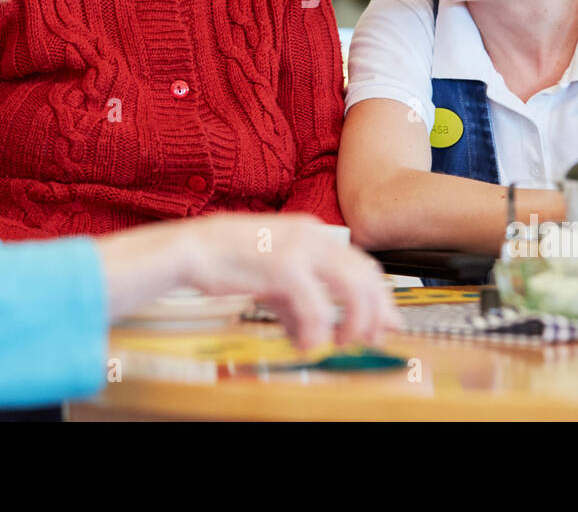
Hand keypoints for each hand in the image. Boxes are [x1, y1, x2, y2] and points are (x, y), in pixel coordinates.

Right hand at [98, 213, 399, 352]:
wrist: (193, 249)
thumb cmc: (229, 260)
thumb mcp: (272, 276)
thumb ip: (298, 300)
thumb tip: (316, 332)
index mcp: (313, 233)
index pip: (363, 264)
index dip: (379, 297)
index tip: (385, 323)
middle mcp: (314, 236)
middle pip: (367, 276)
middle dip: (375, 313)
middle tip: (371, 340)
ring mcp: (301, 250)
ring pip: (353, 290)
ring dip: (353, 323)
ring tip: (340, 344)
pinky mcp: (284, 268)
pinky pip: (316, 309)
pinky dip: (317, 332)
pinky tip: (306, 345)